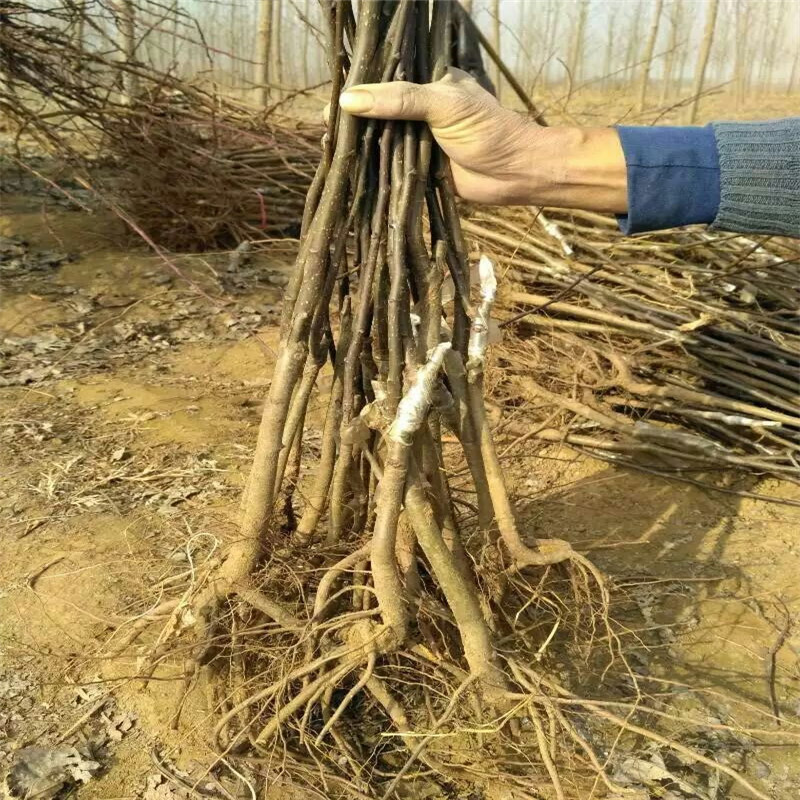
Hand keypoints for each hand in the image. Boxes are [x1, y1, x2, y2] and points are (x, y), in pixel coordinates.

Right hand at [339, 68, 626, 211]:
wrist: (514, 173)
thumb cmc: (487, 130)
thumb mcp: (443, 104)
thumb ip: (399, 99)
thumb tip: (348, 101)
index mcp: (427, 83)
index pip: (385, 77)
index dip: (359, 85)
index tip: (333, 95)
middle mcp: (418, 109)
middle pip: (378, 110)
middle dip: (354, 118)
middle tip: (326, 125)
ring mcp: (417, 140)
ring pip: (381, 139)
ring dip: (360, 145)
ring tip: (332, 146)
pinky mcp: (417, 169)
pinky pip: (389, 166)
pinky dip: (372, 169)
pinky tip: (350, 169)